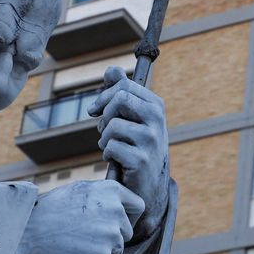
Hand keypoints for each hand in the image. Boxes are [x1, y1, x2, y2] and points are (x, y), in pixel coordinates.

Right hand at [14, 180, 144, 253]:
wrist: (23, 234)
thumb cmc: (43, 214)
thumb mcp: (75, 192)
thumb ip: (99, 197)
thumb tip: (116, 204)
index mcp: (110, 190)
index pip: (137, 206)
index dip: (127, 217)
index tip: (115, 225)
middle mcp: (115, 209)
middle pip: (126, 232)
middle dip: (110, 239)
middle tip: (83, 239)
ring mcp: (110, 233)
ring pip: (116, 251)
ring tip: (75, 247)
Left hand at [88, 66, 169, 238]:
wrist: (150, 182)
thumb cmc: (138, 145)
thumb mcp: (134, 117)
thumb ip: (122, 92)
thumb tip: (112, 70)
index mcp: (155, 105)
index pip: (123, 86)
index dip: (104, 97)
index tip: (96, 110)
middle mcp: (157, 120)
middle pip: (119, 99)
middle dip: (104, 115)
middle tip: (104, 129)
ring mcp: (150, 140)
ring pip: (111, 125)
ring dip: (104, 139)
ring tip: (111, 147)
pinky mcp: (141, 159)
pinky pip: (110, 147)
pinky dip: (107, 154)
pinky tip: (117, 160)